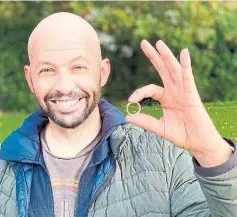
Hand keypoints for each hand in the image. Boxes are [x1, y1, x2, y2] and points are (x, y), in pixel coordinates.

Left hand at [126, 40, 231, 166]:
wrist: (197, 143)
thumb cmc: (181, 135)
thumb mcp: (159, 128)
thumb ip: (145, 121)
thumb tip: (128, 117)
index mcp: (166, 98)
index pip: (150, 89)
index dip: (139, 92)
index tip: (130, 100)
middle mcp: (174, 91)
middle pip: (162, 70)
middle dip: (154, 56)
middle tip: (144, 43)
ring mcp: (183, 91)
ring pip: (174, 70)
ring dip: (166, 56)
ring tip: (158, 43)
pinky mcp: (192, 94)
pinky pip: (188, 77)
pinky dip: (186, 65)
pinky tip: (184, 53)